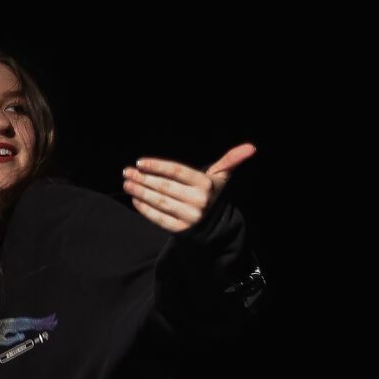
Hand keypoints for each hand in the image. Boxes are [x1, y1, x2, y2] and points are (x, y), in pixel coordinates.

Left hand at [122, 144, 255, 232]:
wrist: (214, 225)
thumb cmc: (212, 194)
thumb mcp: (221, 177)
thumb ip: (231, 160)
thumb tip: (251, 147)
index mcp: (205, 185)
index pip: (177, 172)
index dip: (157, 166)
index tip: (141, 162)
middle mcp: (198, 201)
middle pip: (165, 187)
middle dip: (143, 178)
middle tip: (127, 172)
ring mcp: (189, 217)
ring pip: (160, 202)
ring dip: (140, 192)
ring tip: (127, 184)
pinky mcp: (181, 230)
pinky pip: (159, 218)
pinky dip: (145, 209)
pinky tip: (135, 199)